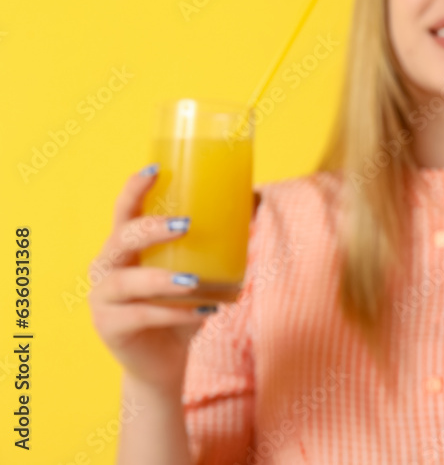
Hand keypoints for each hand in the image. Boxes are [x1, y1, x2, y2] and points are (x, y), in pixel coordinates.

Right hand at [87, 167, 214, 393]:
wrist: (165, 362)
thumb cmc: (182, 307)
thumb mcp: (198, 271)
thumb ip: (214, 243)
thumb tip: (252, 204)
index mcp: (125, 247)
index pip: (124, 210)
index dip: (135, 188)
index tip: (157, 169)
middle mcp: (107, 268)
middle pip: (121, 238)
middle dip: (151, 228)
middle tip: (186, 224)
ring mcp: (103, 299)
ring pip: (126, 282)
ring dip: (161, 279)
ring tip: (193, 281)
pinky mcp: (110, 328)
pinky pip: (143, 316)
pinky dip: (175, 313)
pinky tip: (204, 311)